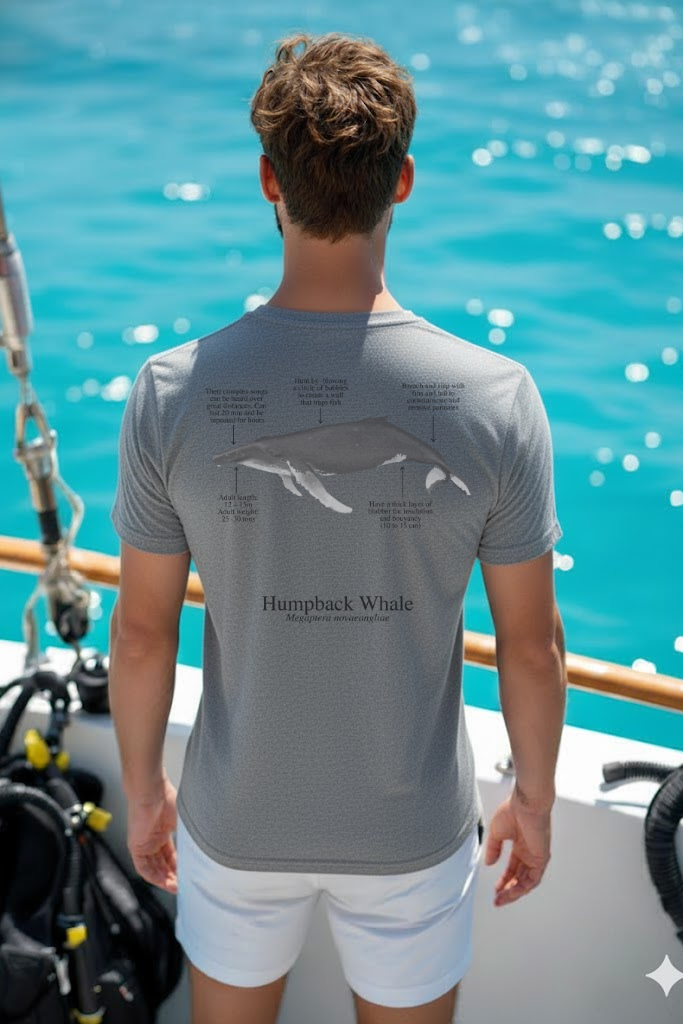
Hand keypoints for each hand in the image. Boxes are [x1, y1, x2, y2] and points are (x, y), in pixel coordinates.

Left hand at [125, 768, 177, 893]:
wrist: (151, 791)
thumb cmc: (167, 798)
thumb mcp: (182, 820)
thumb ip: (189, 833)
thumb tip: (207, 844)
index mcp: (163, 831)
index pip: (171, 855)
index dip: (179, 866)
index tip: (189, 875)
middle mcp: (153, 840)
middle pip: (162, 864)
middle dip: (173, 876)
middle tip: (184, 885)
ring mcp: (144, 844)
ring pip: (153, 868)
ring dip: (164, 880)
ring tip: (176, 888)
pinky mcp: (135, 847)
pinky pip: (143, 868)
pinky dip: (153, 876)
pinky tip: (164, 882)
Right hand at [484, 786, 551, 906]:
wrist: (527, 803)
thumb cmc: (513, 810)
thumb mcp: (497, 833)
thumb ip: (493, 849)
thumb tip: (489, 863)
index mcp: (521, 845)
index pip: (512, 869)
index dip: (503, 880)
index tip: (495, 890)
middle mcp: (529, 853)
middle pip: (519, 878)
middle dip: (507, 890)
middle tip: (497, 899)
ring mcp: (536, 857)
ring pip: (526, 882)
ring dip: (514, 892)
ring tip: (502, 899)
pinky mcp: (541, 859)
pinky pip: (533, 879)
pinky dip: (522, 887)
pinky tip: (511, 891)